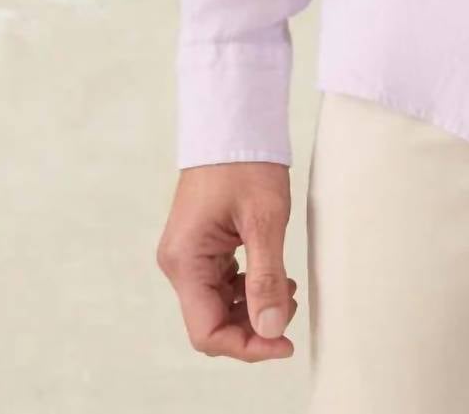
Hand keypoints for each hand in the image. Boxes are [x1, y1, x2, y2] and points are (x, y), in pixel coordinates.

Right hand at [156, 162, 298, 360]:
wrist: (234, 122)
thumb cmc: (247, 163)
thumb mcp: (265, 220)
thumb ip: (266, 277)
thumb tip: (270, 330)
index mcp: (186, 261)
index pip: (207, 332)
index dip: (247, 346)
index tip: (284, 342)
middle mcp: (179, 263)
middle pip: (211, 323)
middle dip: (253, 326)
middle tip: (290, 303)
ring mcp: (188, 254)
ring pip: (216, 305)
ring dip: (252, 307)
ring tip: (286, 286)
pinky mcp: (200, 245)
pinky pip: (220, 284)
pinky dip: (246, 288)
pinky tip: (273, 275)